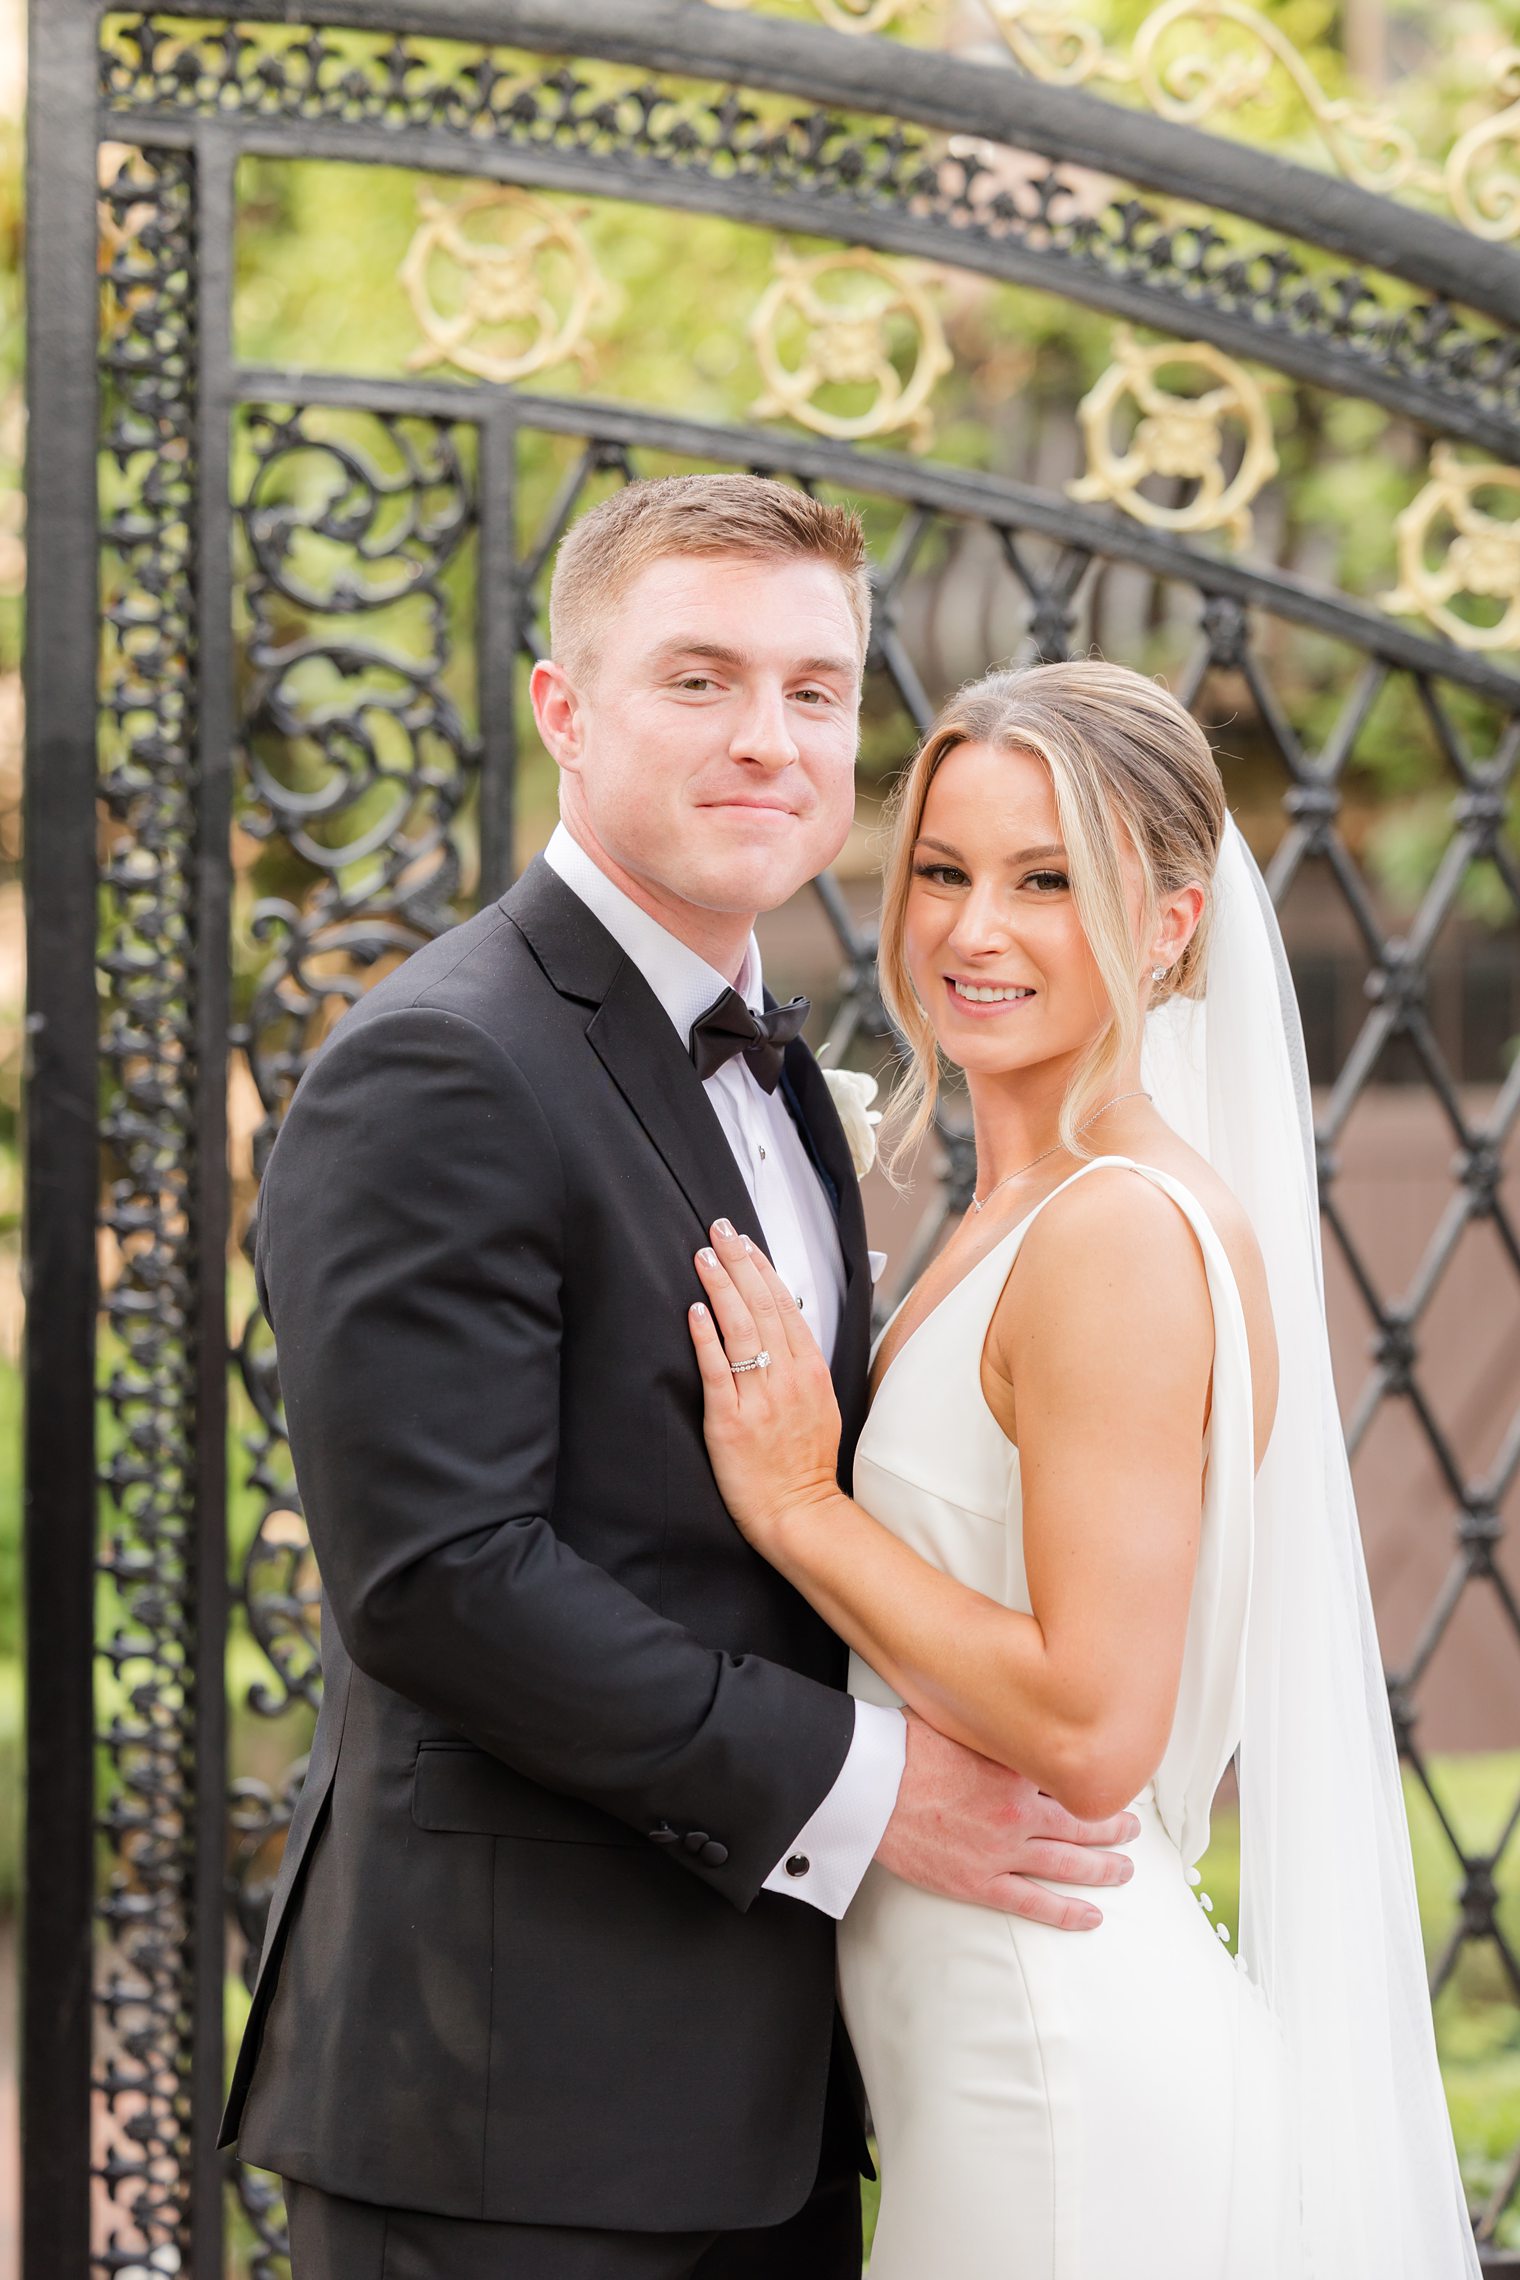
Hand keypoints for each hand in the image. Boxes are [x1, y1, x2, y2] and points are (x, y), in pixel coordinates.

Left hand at [688, 1219, 843, 1551]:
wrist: (799, 1512)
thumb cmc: (805, 1462)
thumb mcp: (820, 1404)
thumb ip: (803, 1365)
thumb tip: (786, 1326)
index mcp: (810, 1371)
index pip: (786, 1306)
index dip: (763, 1269)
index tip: (745, 1242)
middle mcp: (788, 1378)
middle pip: (763, 1307)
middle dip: (739, 1263)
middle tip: (719, 1230)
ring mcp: (760, 1398)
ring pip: (741, 1330)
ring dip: (721, 1288)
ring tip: (702, 1256)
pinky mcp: (731, 1421)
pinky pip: (717, 1372)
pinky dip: (706, 1338)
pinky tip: (694, 1310)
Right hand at [877, 1711, 1138, 1930]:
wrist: (868, 1784)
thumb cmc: (902, 1744)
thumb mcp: (958, 1718)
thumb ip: (994, 1724)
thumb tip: (1014, 1702)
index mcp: (1015, 1767)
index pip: (1068, 1776)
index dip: (1094, 1780)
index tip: (1111, 1781)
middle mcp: (1018, 1810)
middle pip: (1080, 1820)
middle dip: (1111, 1825)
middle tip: (1132, 1828)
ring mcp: (1001, 1849)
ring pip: (1067, 1863)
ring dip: (1102, 1867)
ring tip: (1125, 1870)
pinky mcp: (977, 1881)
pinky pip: (1032, 1902)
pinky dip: (1066, 1912)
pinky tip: (1091, 1917)